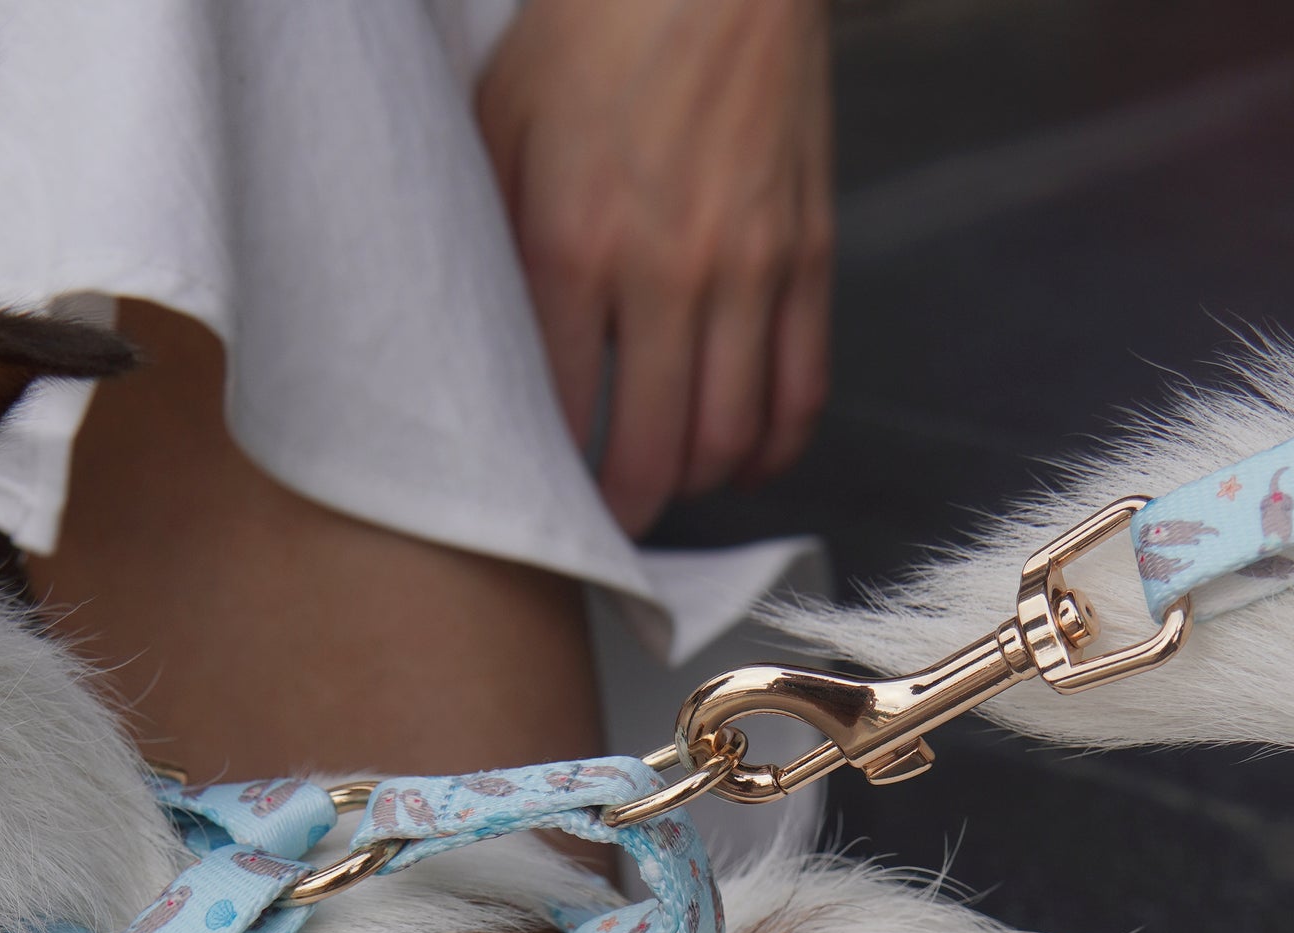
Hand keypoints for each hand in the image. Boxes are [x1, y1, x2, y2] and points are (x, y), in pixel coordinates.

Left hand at [477, 0, 832, 536]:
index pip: (564, 413)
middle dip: (629, 509)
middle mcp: (667, 273)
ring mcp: (748, 269)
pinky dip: (773, 445)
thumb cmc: (595, 24)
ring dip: (697, 484)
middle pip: (656, 451)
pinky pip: (801, 389)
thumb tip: (486, 333)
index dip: (555, 476)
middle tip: (610, 522)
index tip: (545, 497)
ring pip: (730, 438)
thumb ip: (495, 230)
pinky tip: (745, 459)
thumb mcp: (503, 118)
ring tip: (670, 484)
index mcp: (575, 242)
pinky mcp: (807, 253)